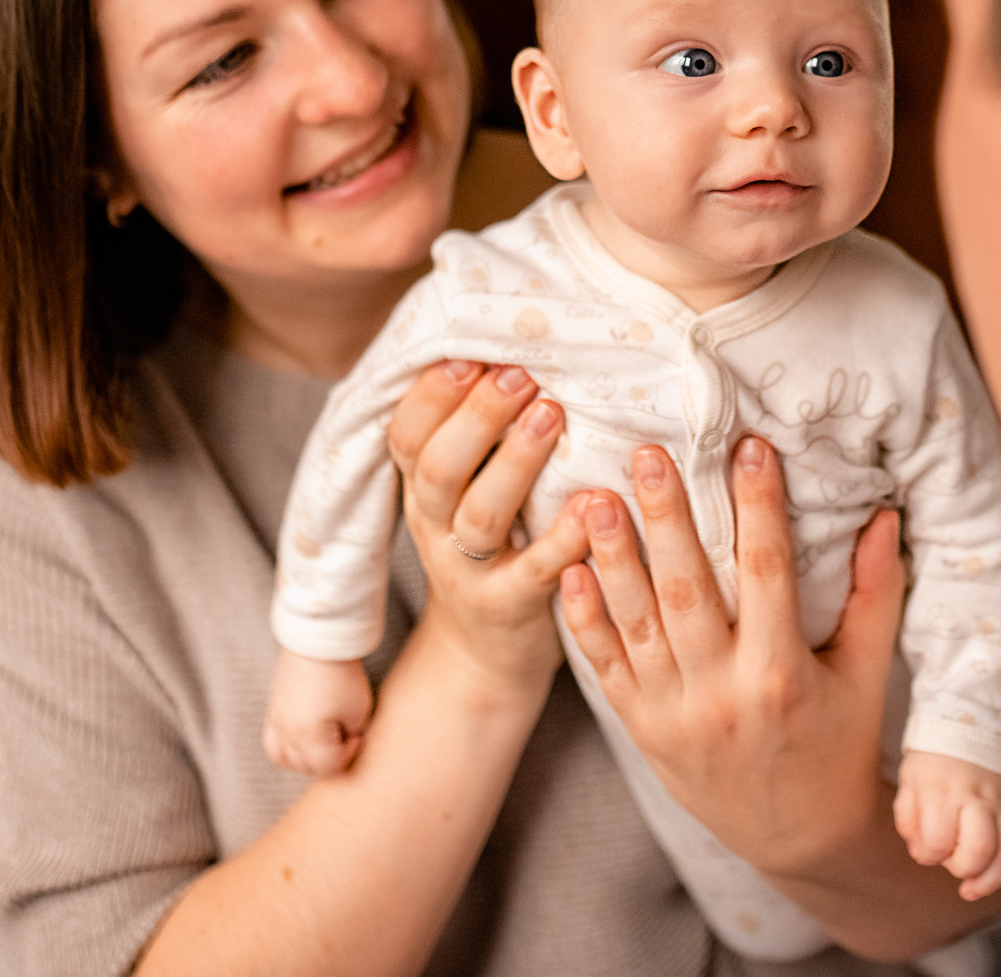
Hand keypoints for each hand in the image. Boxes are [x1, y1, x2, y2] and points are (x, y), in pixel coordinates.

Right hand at [264, 648, 373, 775]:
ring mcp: (276, 722)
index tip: (358, 735)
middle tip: (344, 737)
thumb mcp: (358, 710)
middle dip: (329, 758)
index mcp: (308, 735)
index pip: (328, 766)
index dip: (349, 754)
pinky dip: (288, 748)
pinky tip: (305, 737)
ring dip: (304, 759)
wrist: (317, 642)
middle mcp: (287, 733)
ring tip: (323, 743)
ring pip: (283, 759)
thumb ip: (352, 736)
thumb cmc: (342, 675)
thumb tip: (345, 744)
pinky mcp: (272, 710)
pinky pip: (272, 743)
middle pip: (305, 767)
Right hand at [387, 359, 588, 689]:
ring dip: (515, 461)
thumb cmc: (494, 546)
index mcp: (424, 489)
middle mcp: (435, 527)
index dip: (433, 394)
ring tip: (553, 415)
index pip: (407, 434)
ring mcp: (469, 571)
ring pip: (479, 515)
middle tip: (521, 374)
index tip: (472, 352)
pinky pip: (533, 572)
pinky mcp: (510, 608)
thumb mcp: (470, 490)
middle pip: (438, 468)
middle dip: (477, 417)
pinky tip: (593, 501)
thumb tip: (518, 345)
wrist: (484, 655)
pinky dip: (563, 536)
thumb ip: (482, 434)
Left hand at [559, 435, 900, 878]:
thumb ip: (876, 596)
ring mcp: (675, 715)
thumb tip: (884, 518)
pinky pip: (606, 668)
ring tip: (594, 497)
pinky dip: (585, 619)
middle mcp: (722, 695)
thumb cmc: (839, 744)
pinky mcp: (642, 729)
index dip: (759, 508)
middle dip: (665, 517)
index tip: (749, 448)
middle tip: (646, 453)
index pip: (768, 574)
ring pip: (636, 623)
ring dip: (612, 557)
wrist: (797, 838)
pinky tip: (570, 568)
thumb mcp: (866, 675)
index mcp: (782, 675)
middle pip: (688, 590)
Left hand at [895, 751, 1000, 900]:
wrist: (973, 720)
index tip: (924, 847)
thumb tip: (919, 849)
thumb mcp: (910, 777)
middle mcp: (974, 798)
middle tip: (948, 858)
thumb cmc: (934, 754)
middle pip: (977, 850)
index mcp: (941, 789)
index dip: (927, 854)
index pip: (937, 841)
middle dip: (959, 868)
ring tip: (969, 885)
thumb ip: (908, 816)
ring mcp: (998, 804)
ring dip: (985, 879)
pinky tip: (986, 880)